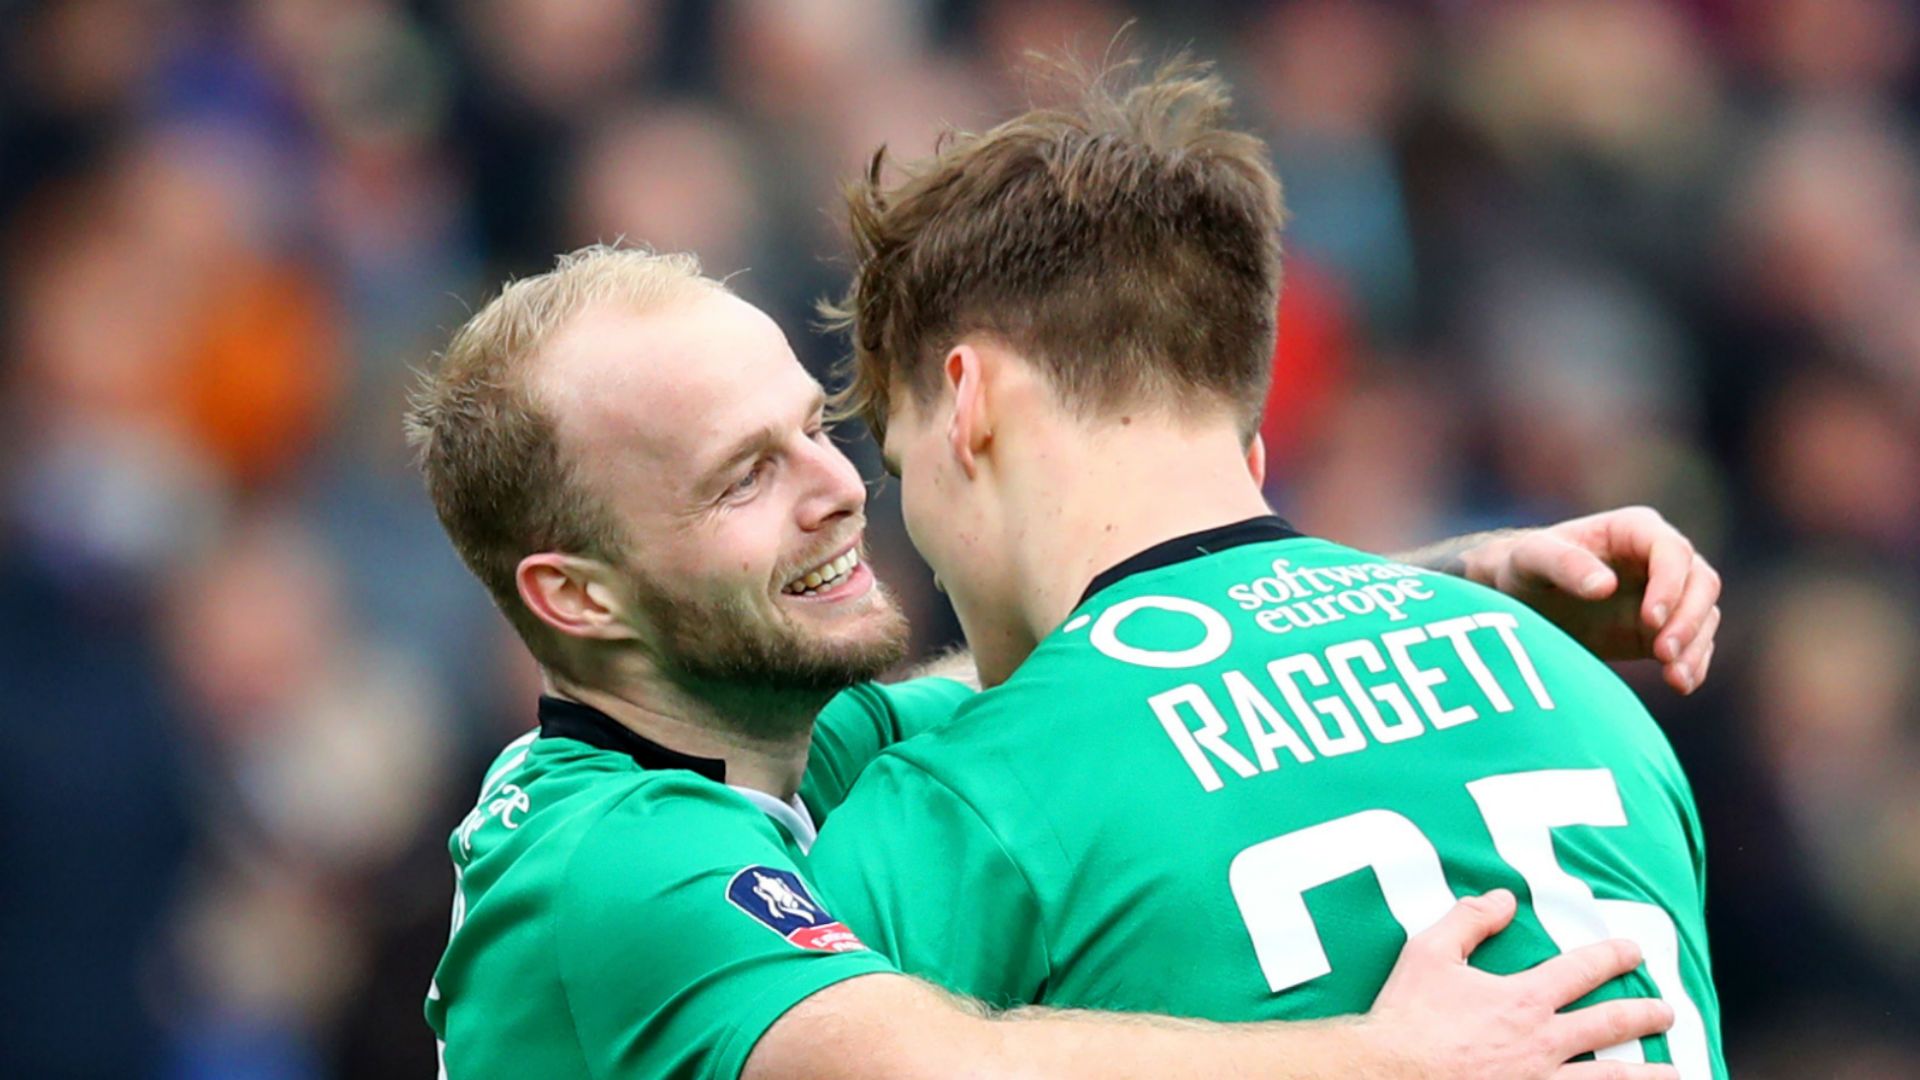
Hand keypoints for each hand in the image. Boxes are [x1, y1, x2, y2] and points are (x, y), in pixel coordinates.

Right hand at [1365, 890, 1676, 1079]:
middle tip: (1666, 1011)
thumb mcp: (1429, 953)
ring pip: (1612, 1078)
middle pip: (1610, 1025)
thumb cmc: (1408, 1017)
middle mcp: (1544, 1043)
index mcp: (1523, 1000)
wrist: (1389, 1073)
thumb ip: (1469, 920)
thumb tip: (1503, 899)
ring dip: (1650, 1074)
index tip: (1634, 951)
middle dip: (1644, 1014)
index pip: (1581, 970)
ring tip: (1677, 1073)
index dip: (1612, 957)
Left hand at [1461, 507, 1720, 693]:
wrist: (1523, 600)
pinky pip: (1694, 644)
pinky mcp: (1664, 627)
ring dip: (1695, 646)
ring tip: (1675, 678)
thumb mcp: (1532, 559)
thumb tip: (1606, 586)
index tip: (1649, 620)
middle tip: (1662, 654)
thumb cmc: (1525, 567)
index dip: (1670, 584)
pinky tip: (1681, 685)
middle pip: (1701, 583)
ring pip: (1704, 614)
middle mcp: (1659, 557)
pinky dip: (1693, 663)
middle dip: (1688, 619)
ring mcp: (1667, 593)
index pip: (1672, 551)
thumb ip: (1565, 565)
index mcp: (1634, 529)